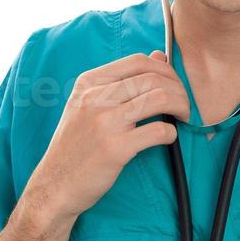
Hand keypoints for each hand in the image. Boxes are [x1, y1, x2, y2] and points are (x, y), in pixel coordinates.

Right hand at [27, 50, 188, 220]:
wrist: (55, 184)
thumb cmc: (76, 145)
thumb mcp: (88, 105)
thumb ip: (122, 81)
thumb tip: (158, 56)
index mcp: (89, 83)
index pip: (138, 61)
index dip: (165, 70)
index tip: (174, 86)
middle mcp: (95, 98)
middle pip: (153, 78)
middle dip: (178, 90)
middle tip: (184, 106)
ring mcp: (104, 123)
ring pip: (159, 98)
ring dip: (180, 107)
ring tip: (182, 118)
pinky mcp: (115, 148)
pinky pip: (158, 131)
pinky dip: (171, 133)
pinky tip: (167, 138)